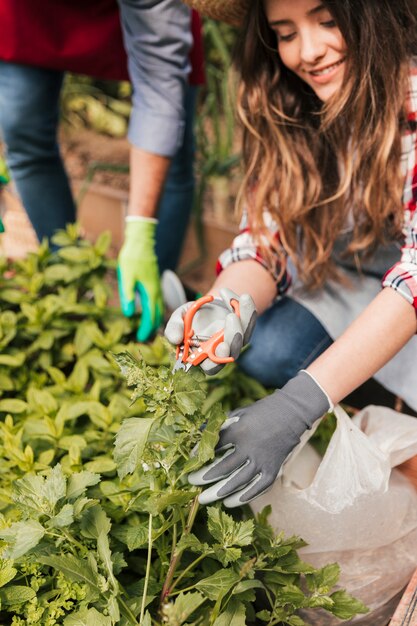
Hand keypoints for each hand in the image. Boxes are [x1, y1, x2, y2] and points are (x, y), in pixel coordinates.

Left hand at [117, 217, 162, 341]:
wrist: (141, 242)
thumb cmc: (132, 258)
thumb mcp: (126, 277)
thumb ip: (127, 295)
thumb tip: (128, 314)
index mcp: (150, 293)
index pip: (150, 317)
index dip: (146, 329)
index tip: (140, 338)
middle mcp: (156, 292)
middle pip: (157, 315)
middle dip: (151, 328)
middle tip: (143, 338)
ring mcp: (157, 287)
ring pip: (159, 309)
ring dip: (154, 320)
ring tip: (147, 329)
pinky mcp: (155, 283)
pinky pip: (158, 302)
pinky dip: (155, 311)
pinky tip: (150, 312)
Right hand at [164, 288, 256, 373]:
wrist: (206, 304)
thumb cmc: (190, 316)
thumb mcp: (178, 318)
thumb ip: (174, 328)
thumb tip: (175, 338)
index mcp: (203, 355)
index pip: (211, 367)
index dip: (216, 361)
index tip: (222, 347)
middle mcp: (221, 351)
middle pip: (232, 353)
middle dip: (233, 337)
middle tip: (231, 317)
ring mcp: (235, 341)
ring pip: (244, 336)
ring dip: (243, 318)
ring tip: (234, 300)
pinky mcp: (246, 329)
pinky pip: (250, 321)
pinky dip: (246, 307)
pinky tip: (239, 296)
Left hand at [188, 371, 330, 506]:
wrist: (291, 413)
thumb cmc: (261, 412)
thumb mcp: (238, 413)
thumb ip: (221, 426)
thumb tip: (201, 436)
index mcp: (239, 431)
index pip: (214, 447)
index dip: (200, 455)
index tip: (190, 461)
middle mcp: (250, 448)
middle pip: (223, 468)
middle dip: (204, 477)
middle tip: (191, 483)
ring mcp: (263, 461)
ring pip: (238, 482)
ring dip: (219, 492)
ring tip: (204, 498)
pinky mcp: (273, 469)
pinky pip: (257, 488)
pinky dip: (243, 497)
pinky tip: (229, 502)